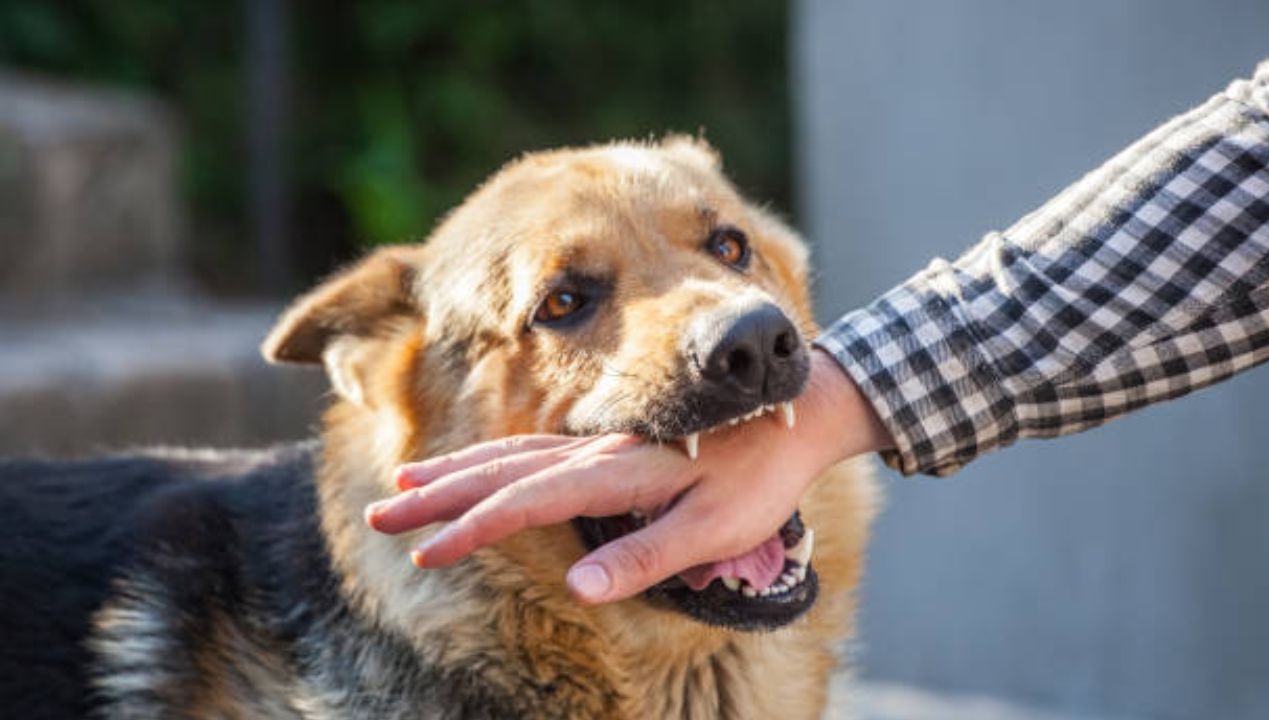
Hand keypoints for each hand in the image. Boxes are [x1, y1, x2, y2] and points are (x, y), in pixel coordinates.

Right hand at [364, 350, 891, 603]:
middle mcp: (599, 452)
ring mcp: (602, 444)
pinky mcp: (612, 445)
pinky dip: (494, 459)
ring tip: (407, 481)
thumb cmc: (761, 477)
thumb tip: (579, 587)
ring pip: (512, 453)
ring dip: (457, 470)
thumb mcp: (715, 528)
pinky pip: (537, 449)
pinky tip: (479, 469)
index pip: (528, 502)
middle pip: (502, 470)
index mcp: (619, 473)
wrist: (799, 412)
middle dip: (439, 493)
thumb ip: (647, 556)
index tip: (427, 552)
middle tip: (383, 511)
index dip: (473, 529)